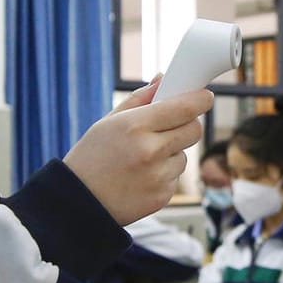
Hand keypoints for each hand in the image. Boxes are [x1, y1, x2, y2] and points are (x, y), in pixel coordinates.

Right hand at [63, 79, 212, 225]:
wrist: (78, 202)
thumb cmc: (90, 158)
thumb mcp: (108, 122)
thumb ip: (139, 99)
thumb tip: (162, 79)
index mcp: (136, 125)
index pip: (186, 107)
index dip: (200, 99)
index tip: (204, 96)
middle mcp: (151, 150)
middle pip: (194, 130)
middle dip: (186, 125)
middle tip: (170, 127)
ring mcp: (159, 175)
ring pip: (184, 155)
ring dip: (171, 153)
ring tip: (142, 160)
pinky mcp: (163, 195)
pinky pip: (175, 176)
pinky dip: (163, 174)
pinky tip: (140, 177)